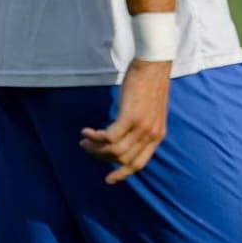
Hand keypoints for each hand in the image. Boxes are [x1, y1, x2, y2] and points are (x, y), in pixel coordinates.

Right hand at [80, 58, 170, 183]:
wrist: (154, 63)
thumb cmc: (150, 83)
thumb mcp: (150, 110)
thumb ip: (142, 125)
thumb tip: (125, 136)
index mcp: (157, 135)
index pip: (139, 163)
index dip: (123, 173)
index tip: (108, 179)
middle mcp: (151, 134)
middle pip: (122, 159)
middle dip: (101, 157)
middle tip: (87, 147)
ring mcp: (142, 127)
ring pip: (113, 151)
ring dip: (95, 148)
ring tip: (84, 140)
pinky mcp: (131, 117)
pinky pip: (108, 137)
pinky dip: (95, 137)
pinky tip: (86, 131)